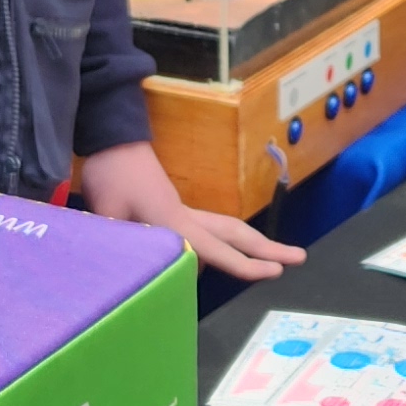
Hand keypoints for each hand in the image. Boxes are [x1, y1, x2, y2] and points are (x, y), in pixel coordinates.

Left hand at [77, 137, 302, 282]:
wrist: (110, 134)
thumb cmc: (110, 172)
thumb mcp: (106, 211)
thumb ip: (118, 243)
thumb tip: (123, 271)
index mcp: (173, 220)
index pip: (216, 247)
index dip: (245, 263)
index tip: (276, 271)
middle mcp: (184, 216)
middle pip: (234, 232)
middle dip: (266, 246)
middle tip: (298, 258)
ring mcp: (179, 209)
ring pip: (221, 230)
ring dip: (246, 245)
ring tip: (267, 262)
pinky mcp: (169, 207)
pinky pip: (202, 231)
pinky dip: (218, 245)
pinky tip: (212, 259)